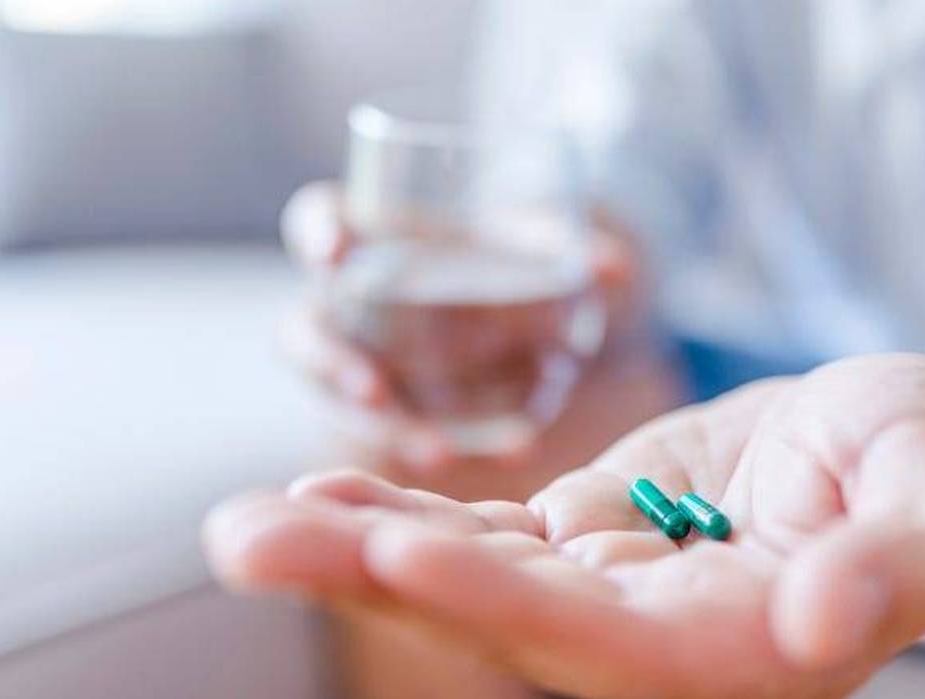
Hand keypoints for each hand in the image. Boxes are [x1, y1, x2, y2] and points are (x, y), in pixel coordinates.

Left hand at [206, 354, 924, 697]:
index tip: (394, 557)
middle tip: (247, 542)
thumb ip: (903, 561)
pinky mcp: (580, 543)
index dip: (497, 603)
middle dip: (372, 578)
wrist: (888, 442)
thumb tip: (827, 629)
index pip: (602, 642)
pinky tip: (326, 494)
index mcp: (734, 652)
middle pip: (496, 620)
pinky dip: (404, 515)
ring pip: (468, 577)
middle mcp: (649, 641)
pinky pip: (480, 538)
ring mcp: (603, 593)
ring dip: (357, 549)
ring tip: (250, 523)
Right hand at [279, 181, 675, 489]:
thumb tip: (617, 269)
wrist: (529, 309)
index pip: (318, 221)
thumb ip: (564, 247)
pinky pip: (404, 434)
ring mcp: (363, 361)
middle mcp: (350, 303)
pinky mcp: (395, 410)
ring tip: (438, 454)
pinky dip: (450, 446)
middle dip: (331, 364)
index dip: (318, 236)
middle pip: (307, 330)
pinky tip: (514, 455)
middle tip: (374, 391)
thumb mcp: (537, 242)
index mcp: (369, 235)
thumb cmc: (508, 252)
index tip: (335, 256)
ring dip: (387, 427)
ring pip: (343, 399)